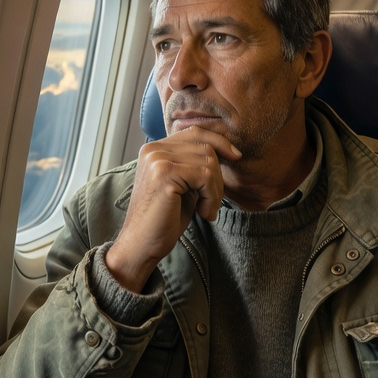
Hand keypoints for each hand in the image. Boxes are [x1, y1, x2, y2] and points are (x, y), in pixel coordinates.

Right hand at [105, 127, 240, 291]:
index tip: (235, 156)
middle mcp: (153, 149)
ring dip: (216, 190)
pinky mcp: (164, 173)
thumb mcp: (183, 185)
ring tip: (206, 209)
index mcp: (155, 149)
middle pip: (205, 146)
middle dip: (218, 176)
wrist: (141, 245)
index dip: (219, 142)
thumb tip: (226, 150)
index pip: (195, 132)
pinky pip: (205, 175)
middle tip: (212, 202)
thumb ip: (194, 165)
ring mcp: (157, 159)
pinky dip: (212, 196)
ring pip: (208, 161)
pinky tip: (204, 212)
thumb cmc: (163, 219)